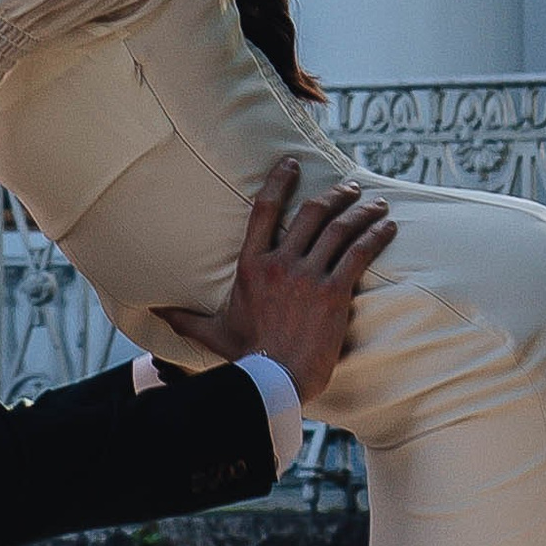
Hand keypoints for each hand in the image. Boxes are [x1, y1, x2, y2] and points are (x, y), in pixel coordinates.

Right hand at [202, 157, 391, 406]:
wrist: (275, 381)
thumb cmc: (246, 358)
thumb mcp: (212, 333)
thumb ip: (186, 318)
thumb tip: (157, 312)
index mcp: (251, 266)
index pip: (264, 210)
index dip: (279, 181)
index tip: (292, 164)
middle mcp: (279, 264)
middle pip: (311, 213)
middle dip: (335, 195)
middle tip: (349, 188)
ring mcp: (308, 277)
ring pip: (339, 229)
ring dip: (361, 212)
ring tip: (376, 204)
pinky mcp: (333, 293)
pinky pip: (358, 254)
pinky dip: (375, 236)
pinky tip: (387, 228)